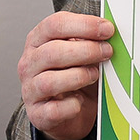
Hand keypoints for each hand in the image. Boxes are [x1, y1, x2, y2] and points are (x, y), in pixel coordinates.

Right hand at [19, 11, 114, 139]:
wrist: (67, 113)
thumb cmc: (74, 79)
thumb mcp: (80, 55)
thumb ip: (90, 42)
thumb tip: (110, 34)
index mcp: (38, 42)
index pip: (54, 25)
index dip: (83, 25)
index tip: (107, 29)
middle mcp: (30, 64)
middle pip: (52, 52)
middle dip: (86, 50)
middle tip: (107, 51)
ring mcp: (30, 89)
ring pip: (50, 81)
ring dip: (79, 76)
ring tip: (95, 75)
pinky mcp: (37, 114)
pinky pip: (54, 110)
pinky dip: (71, 106)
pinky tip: (79, 101)